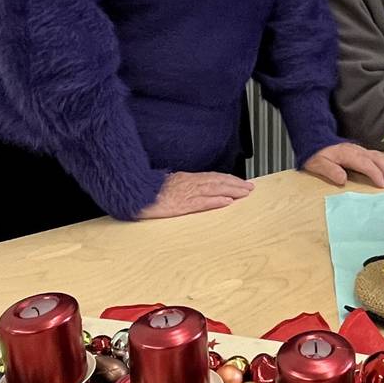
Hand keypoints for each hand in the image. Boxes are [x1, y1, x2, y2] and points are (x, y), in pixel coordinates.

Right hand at [138, 171, 253, 218]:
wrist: (133, 194)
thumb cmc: (147, 192)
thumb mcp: (168, 185)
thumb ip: (182, 186)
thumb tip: (195, 189)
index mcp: (186, 178)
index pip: (213, 176)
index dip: (228, 179)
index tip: (240, 182)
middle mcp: (189, 183)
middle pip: (218, 181)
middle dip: (236, 184)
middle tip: (250, 187)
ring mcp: (186, 193)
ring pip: (214, 189)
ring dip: (232, 190)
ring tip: (245, 193)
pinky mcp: (182, 205)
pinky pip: (202, 202)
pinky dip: (216, 201)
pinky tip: (227, 202)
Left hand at [303, 143, 383, 188]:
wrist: (315, 139)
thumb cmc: (317, 154)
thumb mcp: (318, 164)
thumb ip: (330, 171)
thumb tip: (342, 180)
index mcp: (348, 154)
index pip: (366, 164)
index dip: (376, 174)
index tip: (383, 185)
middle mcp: (357, 151)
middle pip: (377, 159)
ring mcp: (360, 150)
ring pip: (380, 156)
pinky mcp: (361, 151)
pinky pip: (378, 155)